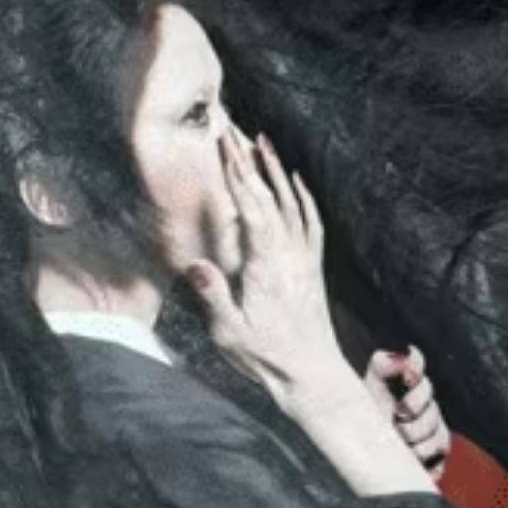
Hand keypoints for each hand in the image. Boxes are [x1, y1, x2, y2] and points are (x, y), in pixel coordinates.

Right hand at [183, 133, 439, 502]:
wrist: (312, 376)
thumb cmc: (267, 358)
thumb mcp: (230, 334)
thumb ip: (213, 296)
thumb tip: (194, 264)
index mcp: (267, 267)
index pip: (253, 210)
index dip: (239, 176)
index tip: (226, 148)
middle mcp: (290, 256)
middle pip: (272, 197)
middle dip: (252, 161)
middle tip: (235, 131)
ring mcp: (305, 260)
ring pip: (294, 204)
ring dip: (278, 171)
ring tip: (263, 141)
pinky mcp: (313, 267)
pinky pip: (311, 222)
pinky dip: (303, 197)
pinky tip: (296, 182)